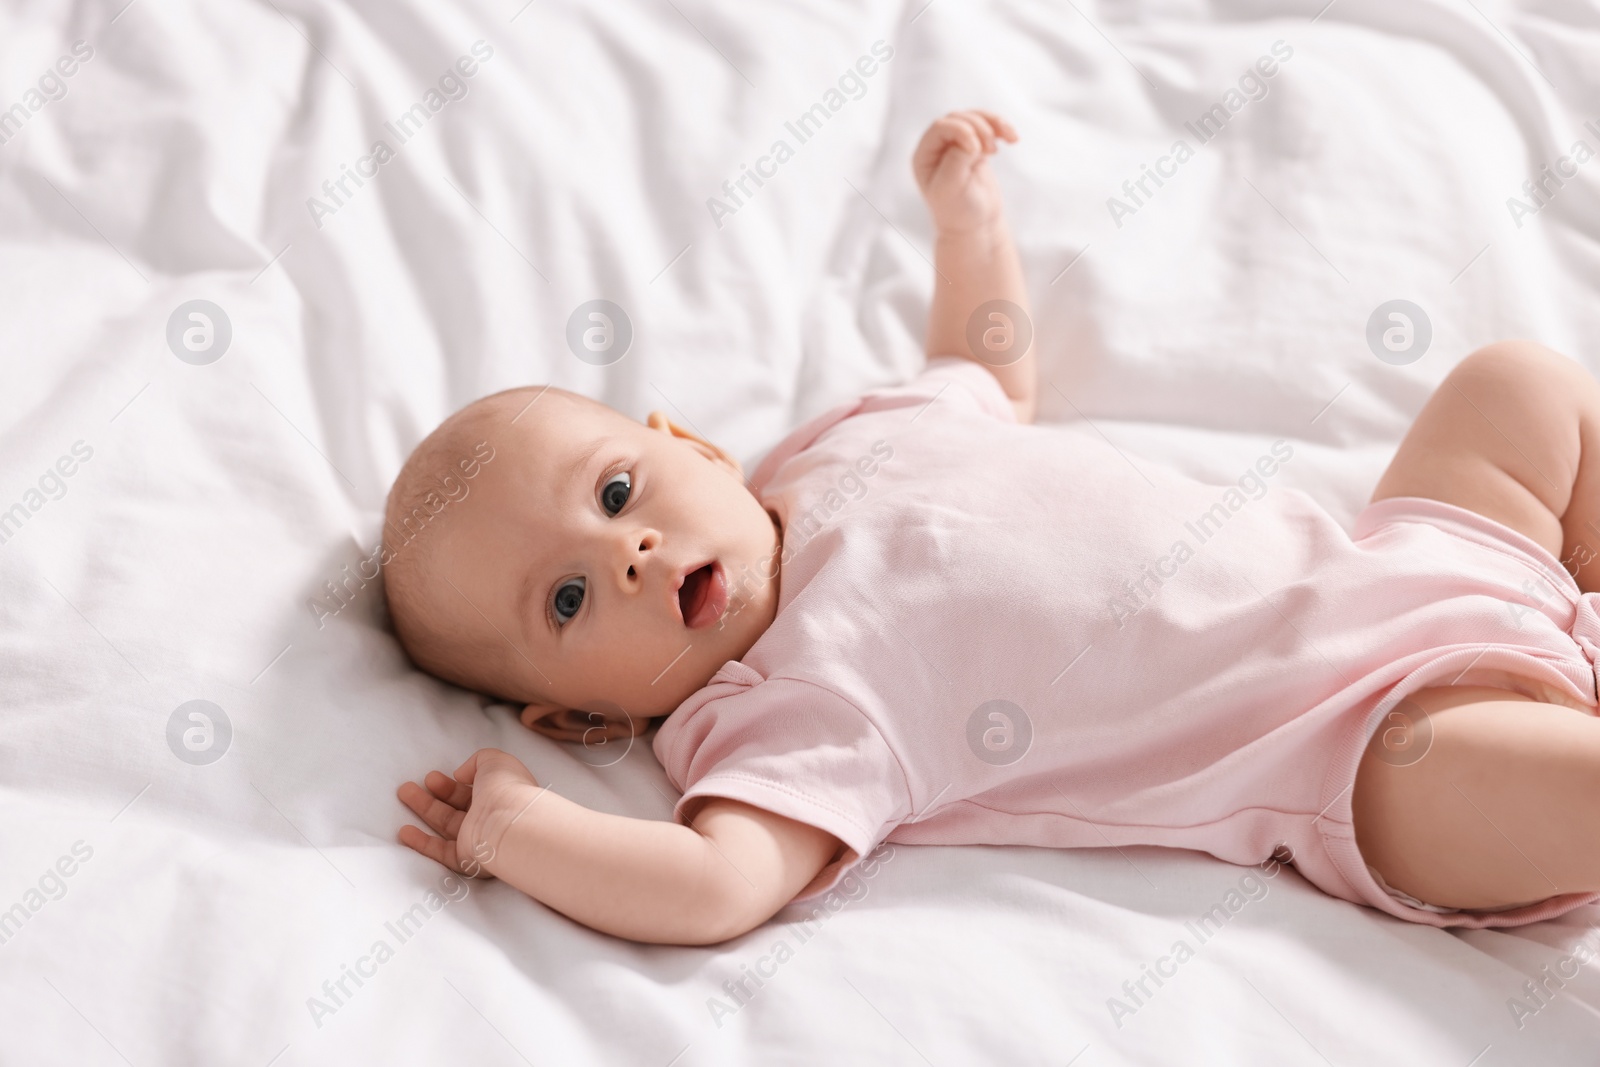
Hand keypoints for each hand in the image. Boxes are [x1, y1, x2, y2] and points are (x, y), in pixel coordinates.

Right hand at [397, 748, 542, 878]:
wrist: (509, 822)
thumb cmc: (505, 787)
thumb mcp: (494, 760)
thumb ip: (476, 761)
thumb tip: (460, 775)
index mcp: (497, 796)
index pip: (469, 792)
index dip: (449, 785)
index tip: (431, 777)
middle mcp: (488, 818)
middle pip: (454, 808)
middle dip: (431, 796)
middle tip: (409, 787)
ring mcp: (477, 839)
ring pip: (445, 825)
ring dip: (424, 811)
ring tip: (403, 795)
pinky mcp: (467, 858)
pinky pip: (441, 852)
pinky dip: (422, 843)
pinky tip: (404, 832)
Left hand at [911, 109, 1017, 233]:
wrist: (976, 226)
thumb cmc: (958, 211)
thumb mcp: (951, 188)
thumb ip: (956, 160)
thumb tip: (971, 138)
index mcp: (924, 156)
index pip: (940, 127)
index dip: (961, 131)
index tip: (977, 150)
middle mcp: (937, 147)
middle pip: (959, 118)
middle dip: (979, 127)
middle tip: (992, 150)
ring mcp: (957, 145)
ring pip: (975, 118)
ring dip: (994, 123)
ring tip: (1010, 138)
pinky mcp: (976, 147)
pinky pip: (988, 127)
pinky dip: (1001, 128)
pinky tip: (1012, 139)